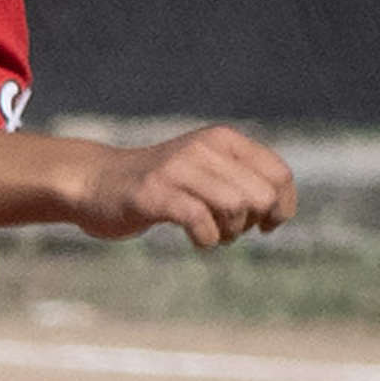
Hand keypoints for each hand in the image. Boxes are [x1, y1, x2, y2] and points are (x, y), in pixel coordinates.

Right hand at [68, 123, 295, 250]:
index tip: (266, 225)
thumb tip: (280, 209)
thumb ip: (242, 178)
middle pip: (260, 195)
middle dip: (255, 222)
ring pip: (234, 206)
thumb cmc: (160, 184)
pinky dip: (206, 239)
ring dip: (231, 233)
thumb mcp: (206, 168)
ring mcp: (176, 169)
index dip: (282, 206)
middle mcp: (203, 148)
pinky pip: (199, 221)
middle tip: (234, 231)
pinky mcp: (154, 194)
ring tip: (215, 236)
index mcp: (222, 139)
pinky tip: (198, 241)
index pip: (278, 174)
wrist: (96, 181)